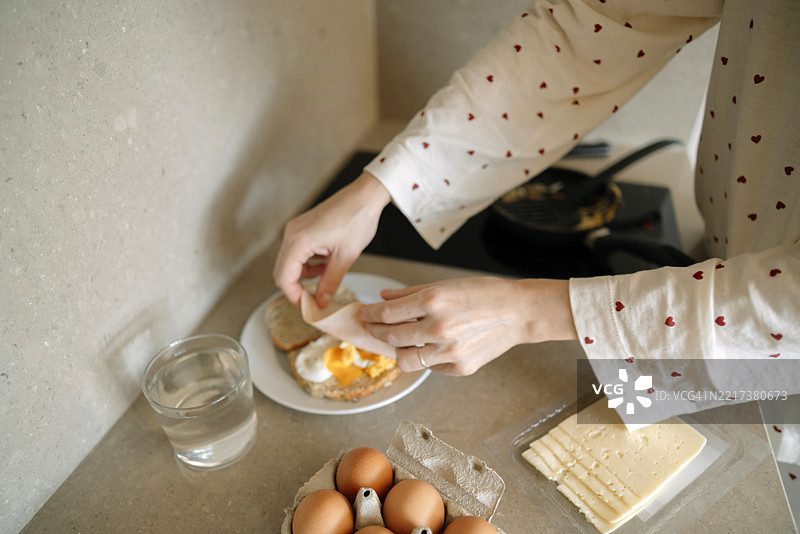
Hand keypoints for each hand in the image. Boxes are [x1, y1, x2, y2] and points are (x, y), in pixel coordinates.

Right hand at [273, 172, 390, 306]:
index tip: (308, 306)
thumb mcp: (345, 258)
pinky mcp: (302, 227)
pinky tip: (326, 261)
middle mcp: (292, 233)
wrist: (365, 197)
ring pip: (290, 262)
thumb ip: (329, 283)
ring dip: (305, 274)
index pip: (284, 278)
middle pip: (282, 271)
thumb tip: (320, 302)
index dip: (294, 296)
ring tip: (327, 274)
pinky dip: (308, 262)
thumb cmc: (357, 220)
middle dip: (297, 287)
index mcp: (299, 240)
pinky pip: (298, 252)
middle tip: (316, 298)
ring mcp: (295, 229)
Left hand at [359, 277, 577, 374]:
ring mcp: (450, 351)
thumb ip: (410, 293)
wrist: (518, 312)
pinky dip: (424, 358)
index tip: (364, 314)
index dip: (370, 315)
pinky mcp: (460, 367)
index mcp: (434, 300)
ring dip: (396, 350)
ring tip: (398, 341)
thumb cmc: (483, 293)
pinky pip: (429, 368)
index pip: (387, 313)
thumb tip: (383, 297)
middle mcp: (439, 327)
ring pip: (405, 360)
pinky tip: (427, 347)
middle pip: (390, 337)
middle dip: (375, 331)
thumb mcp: (444, 284)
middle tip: (372, 327)